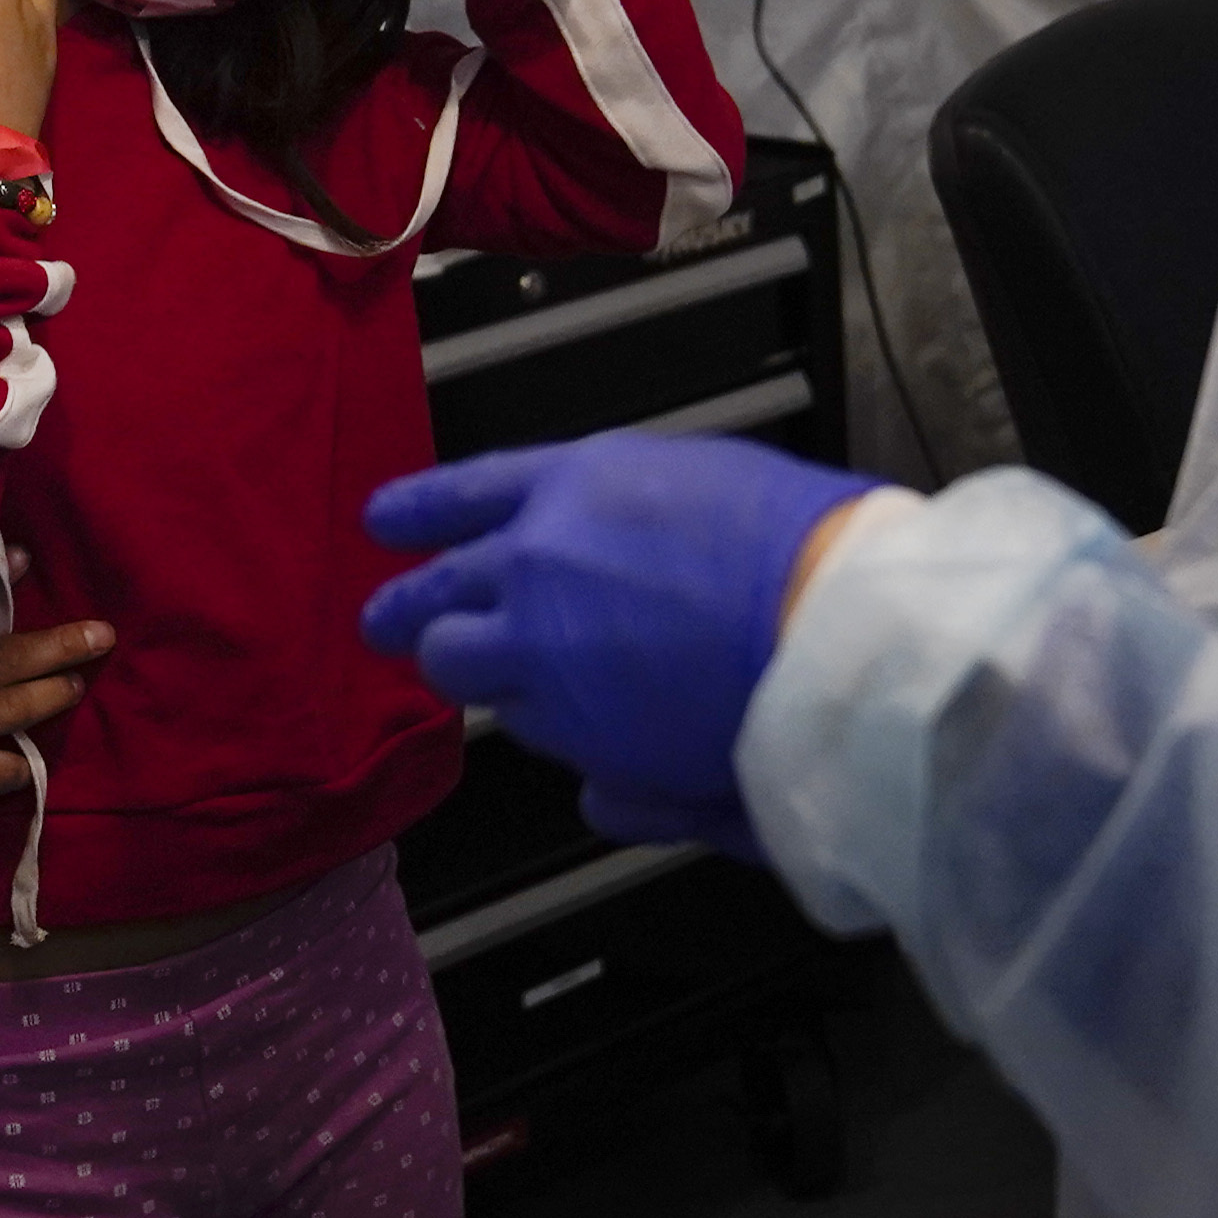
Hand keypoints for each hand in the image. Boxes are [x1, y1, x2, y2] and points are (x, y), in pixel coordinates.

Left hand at [358, 433, 878, 850]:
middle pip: (435, 596)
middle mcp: (537, 566)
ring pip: (463, 674)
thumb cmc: (802, 547)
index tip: (382, 521)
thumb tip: (595, 541)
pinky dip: (548, 729)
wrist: (834, 634)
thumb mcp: (704, 484)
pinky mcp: (571, 732)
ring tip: (483, 682)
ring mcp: (542, 655)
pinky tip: (574, 728)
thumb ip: (627, 516)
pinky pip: (531, 733)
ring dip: (476, 676)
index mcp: (572, 486)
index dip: (416, 510)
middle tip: (386, 623)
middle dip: (405, 613)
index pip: (463, 492)